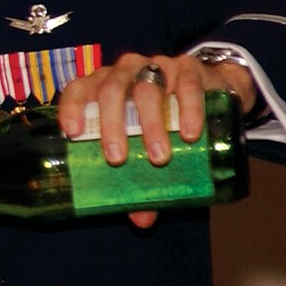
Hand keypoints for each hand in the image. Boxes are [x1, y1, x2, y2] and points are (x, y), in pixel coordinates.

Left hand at [55, 51, 255, 228]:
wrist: (213, 92)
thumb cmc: (167, 121)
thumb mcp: (149, 146)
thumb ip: (141, 178)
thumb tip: (142, 219)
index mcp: (104, 85)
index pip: (79, 88)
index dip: (72, 107)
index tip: (72, 132)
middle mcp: (126, 71)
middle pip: (111, 91)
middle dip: (111, 125)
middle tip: (117, 158)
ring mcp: (158, 65)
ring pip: (146, 89)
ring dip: (151, 125)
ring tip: (158, 158)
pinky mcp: (190, 67)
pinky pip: (186, 85)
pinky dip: (188, 110)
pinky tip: (189, 134)